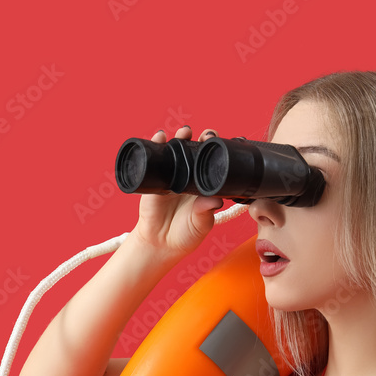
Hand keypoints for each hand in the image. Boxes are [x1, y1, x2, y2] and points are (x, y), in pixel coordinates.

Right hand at [131, 126, 223, 262]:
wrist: (161, 243)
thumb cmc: (185, 234)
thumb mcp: (201, 224)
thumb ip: (206, 211)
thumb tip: (216, 200)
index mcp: (203, 185)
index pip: (211, 163)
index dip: (216, 152)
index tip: (221, 144)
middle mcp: (188, 177)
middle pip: (194, 152)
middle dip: (200, 140)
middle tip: (206, 135)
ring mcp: (170, 176)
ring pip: (175, 152)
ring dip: (179, 138)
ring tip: (185, 131)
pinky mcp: (154, 179)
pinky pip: (154, 160)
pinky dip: (155, 146)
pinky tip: (159, 137)